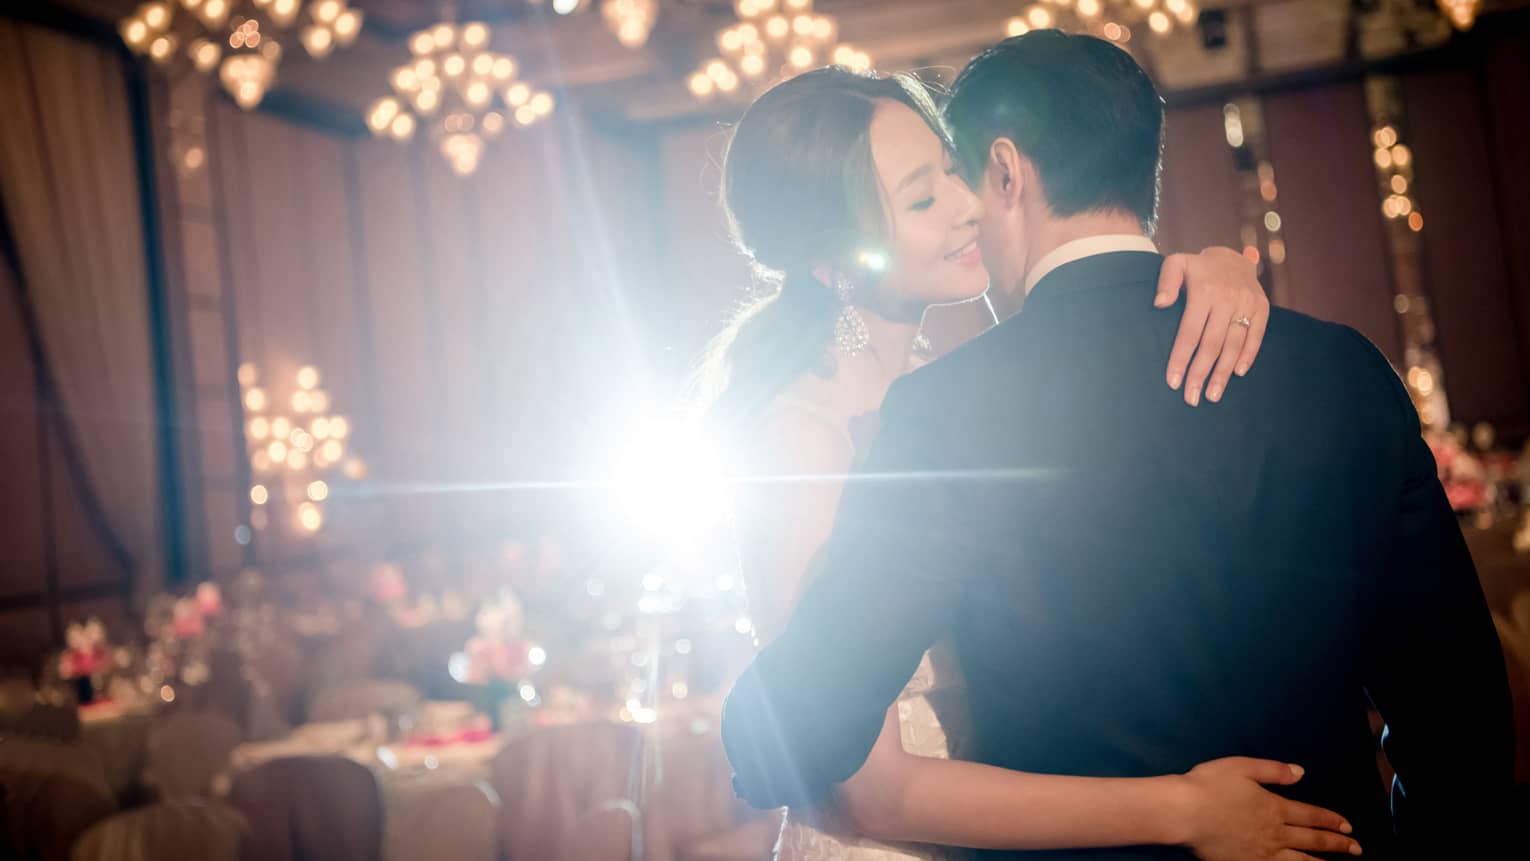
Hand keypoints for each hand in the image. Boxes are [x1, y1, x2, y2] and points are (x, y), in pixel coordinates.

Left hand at [1155, 247, 1269, 406]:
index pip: (1190, 332)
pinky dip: (1248, 356)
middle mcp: (1228, 299)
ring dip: (1223, 373)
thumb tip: (1160, 304)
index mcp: (1205, 291)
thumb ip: (1166, 281)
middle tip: (1191, 398)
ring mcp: (1247, 304)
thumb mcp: (1176, 263)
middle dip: (1200, 373)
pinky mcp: (1262, 309)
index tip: (1172, 382)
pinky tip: (1237, 374)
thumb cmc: (1197, 267)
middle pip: (1212, 344)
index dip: (1181, 358)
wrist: (1232, 257)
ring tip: (1212, 395)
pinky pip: (1256, 337)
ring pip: (1234, 345)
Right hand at [1174, 757, 1360, 860]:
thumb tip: (1301, 772)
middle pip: (1312, 840)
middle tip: (1356, 849)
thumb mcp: (1242, 767)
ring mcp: (1262, 853)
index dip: (1332, 821)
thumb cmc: (1208, 786)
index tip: (1348, 827)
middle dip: (1337, 845)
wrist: (1184, 813)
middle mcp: (1274, 833)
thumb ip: (1273, 770)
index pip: (1311, 815)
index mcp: (1274, 807)